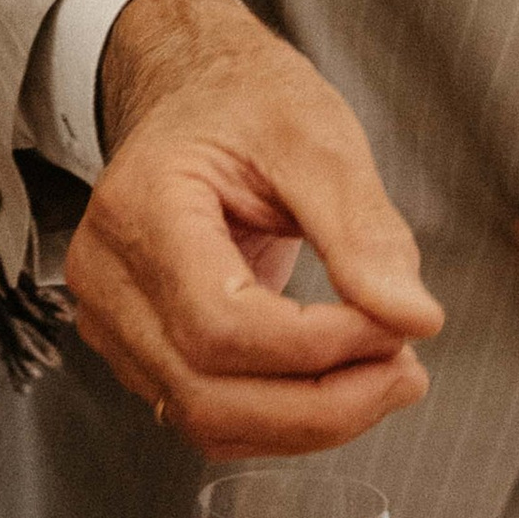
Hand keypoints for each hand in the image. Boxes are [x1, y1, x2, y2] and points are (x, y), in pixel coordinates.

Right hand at [69, 0, 442, 459]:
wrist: (194, 95)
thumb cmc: (245, 104)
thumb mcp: (317, 138)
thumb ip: (362, 231)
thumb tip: (411, 318)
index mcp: (140, 210)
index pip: (220, 323)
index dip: (319, 345)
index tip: (399, 326)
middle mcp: (107, 279)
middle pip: (206, 394)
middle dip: (323, 405)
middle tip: (406, 371)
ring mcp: (113, 323)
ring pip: (206, 422)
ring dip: (308, 422)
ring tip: (382, 376)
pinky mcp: (140, 352)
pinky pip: (208, 417)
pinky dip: (282, 419)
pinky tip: (337, 383)